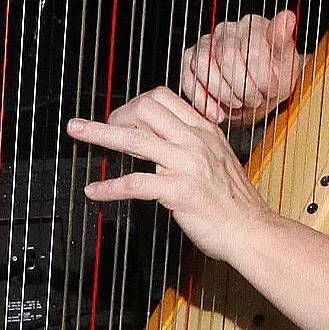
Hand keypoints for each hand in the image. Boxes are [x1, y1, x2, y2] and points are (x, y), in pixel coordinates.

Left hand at [69, 84, 274, 261]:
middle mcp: (194, 141)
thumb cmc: (234, 202)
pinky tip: (95, 191)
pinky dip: (109, 187)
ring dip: (98, 134)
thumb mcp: (217, 159)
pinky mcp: (178, 192)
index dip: (134, 104)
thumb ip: (190, 145)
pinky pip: (134, 184)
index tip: (121, 117)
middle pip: (145, 109)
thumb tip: (158, 138)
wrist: (252, 231)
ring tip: (76, 131)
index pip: (162, 98)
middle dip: (115, 115)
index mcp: (204, 130)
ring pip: (133, 140)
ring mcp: (186, 164)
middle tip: (98, 129)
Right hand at [180, 7, 301, 126]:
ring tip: (239, 104)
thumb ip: (284, 42)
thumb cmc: (275, 79)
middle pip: (227, 58)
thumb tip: (287, 17)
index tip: (270, 91)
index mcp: (252, 24)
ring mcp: (206, 44)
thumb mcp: (288, 66)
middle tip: (255, 100)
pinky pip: (188, 79)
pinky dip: (203, 101)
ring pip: (204, 67)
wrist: (261, 97)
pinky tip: (218, 113)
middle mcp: (226, 30)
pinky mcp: (190, 62)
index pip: (253, 50)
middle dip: (243, 87)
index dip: (261, 78)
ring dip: (224, 94)